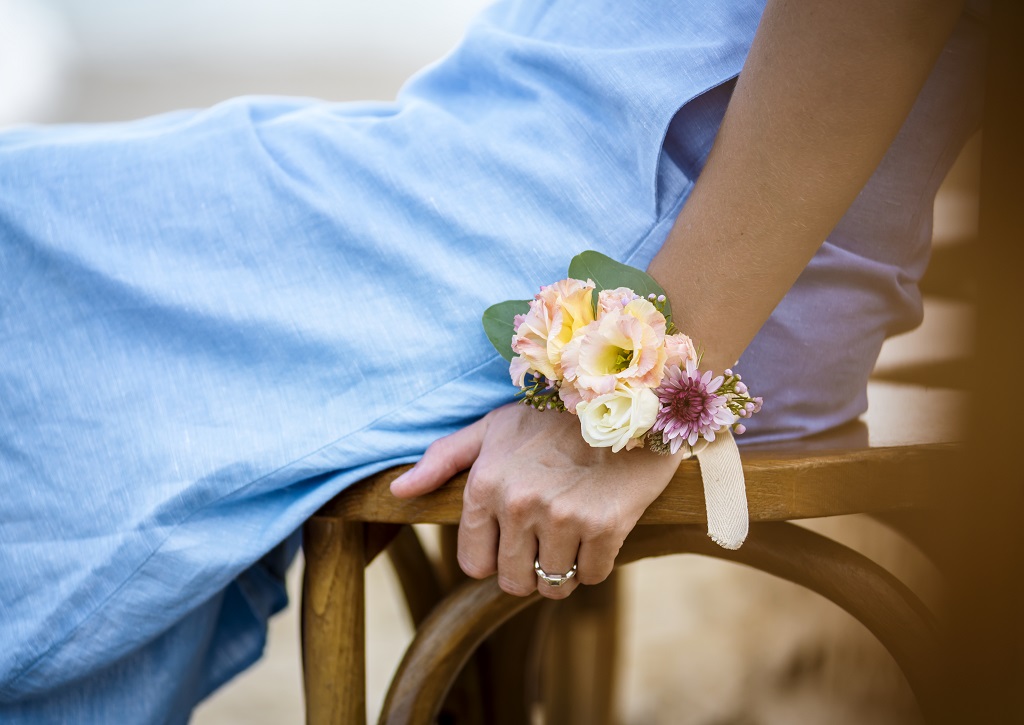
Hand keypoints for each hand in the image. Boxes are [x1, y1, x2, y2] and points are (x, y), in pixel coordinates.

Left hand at [390, 403, 681, 598]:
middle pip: (512, 581)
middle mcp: (518, 503)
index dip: (494, 557)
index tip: (512, 539)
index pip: (474, 563)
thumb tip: (398, 493)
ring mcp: (562, 517)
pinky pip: (592, 575)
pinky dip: (596, 563)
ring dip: (563, 570)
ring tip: (572, 535)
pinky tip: (599, 530)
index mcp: (484, 484)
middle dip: (527, 570)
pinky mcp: (605, 527)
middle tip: (546, 540)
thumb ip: (443, 459)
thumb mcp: (493, 427)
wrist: (629, 399)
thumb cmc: (554, 415)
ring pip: (553, 584)